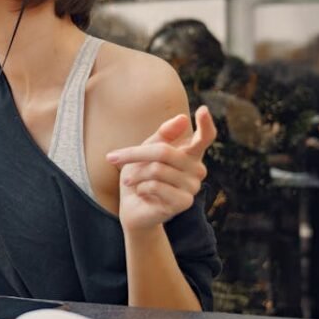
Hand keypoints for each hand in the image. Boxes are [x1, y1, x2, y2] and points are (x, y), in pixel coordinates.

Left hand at [106, 106, 215, 231]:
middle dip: (134, 154)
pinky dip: (140, 188)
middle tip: (113, 158)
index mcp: (190, 154)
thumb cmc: (140, 176)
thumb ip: (162, 136)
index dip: (205, 124)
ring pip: (156, 170)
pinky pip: (155, 186)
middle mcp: (197, 169)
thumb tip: (183, 118)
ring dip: (135, 174)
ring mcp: (193, 187)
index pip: (205, 137)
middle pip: (164, 152)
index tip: (203, 109)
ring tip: (129, 180)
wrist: (133, 209)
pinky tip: (141, 193)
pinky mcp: (184, 202)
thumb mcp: (145, 151)